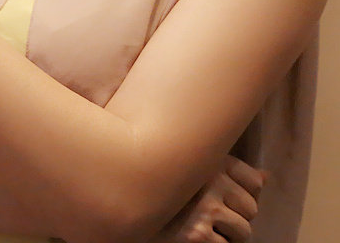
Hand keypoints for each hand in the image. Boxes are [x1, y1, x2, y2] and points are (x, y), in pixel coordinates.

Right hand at [150, 155, 266, 242]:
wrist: (128, 207)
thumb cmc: (164, 192)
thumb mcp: (195, 173)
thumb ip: (229, 173)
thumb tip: (266, 176)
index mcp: (209, 161)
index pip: (254, 181)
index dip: (244, 196)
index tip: (225, 199)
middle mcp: (210, 181)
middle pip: (251, 208)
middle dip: (236, 218)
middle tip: (210, 217)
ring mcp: (205, 208)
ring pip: (243, 232)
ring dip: (228, 236)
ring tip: (202, 227)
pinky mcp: (197, 234)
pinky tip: (194, 235)